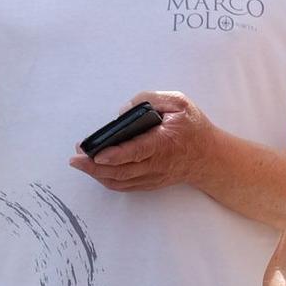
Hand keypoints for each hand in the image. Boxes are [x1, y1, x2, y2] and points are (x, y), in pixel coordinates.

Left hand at [69, 91, 211, 192]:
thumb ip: (151, 99)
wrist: (210, 157)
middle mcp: (158, 163)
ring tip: (79, 163)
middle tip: (75, 159)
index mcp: (164, 142)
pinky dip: (108, 180)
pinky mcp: (150, 182)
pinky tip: (95, 171)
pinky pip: (125, 185)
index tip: (98, 155)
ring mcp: (153, 176)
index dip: (117, 155)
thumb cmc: (193, 128)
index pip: (138, 151)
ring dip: (97, 175)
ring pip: (121, 181)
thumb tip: (123, 111)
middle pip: (123, 171)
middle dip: (95, 167)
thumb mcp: (179, 103)